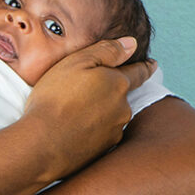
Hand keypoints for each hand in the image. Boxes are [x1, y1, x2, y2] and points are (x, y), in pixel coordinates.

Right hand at [22, 37, 155, 175]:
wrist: (42, 144)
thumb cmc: (55, 98)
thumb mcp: (77, 63)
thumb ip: (107, 51)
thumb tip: (131, 44)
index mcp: (118, 84)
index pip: (138, 72)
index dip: (145, 67)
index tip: (152, 64)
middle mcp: (123, 108)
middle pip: (121, 95)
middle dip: (111, 91)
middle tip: (89, 90)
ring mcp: (115, 131)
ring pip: (112, 116)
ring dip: (100, 112)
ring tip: (74, 111)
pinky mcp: (104, 150)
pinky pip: (102, 134)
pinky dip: (92, 130)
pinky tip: (74, 128)